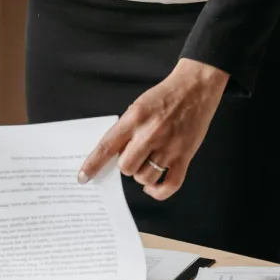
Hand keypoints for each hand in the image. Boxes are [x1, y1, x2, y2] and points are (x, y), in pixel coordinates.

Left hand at [78, 59, 229, 200]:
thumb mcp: (139, 106)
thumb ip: (127, 128)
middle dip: (127, 165)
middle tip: (134, 157)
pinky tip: (153, 187)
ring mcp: (168, 147)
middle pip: (126, 167)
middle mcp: (150, 134)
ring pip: (145, 177)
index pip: (107, 147)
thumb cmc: (166, 95)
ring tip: (147, 164)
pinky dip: (158, 192)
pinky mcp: (184, 156)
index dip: (93, 165)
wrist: (196, 87)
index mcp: (135, 118)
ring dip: (142, 175)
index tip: (83, 177)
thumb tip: (115, 154)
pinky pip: (170, 184)